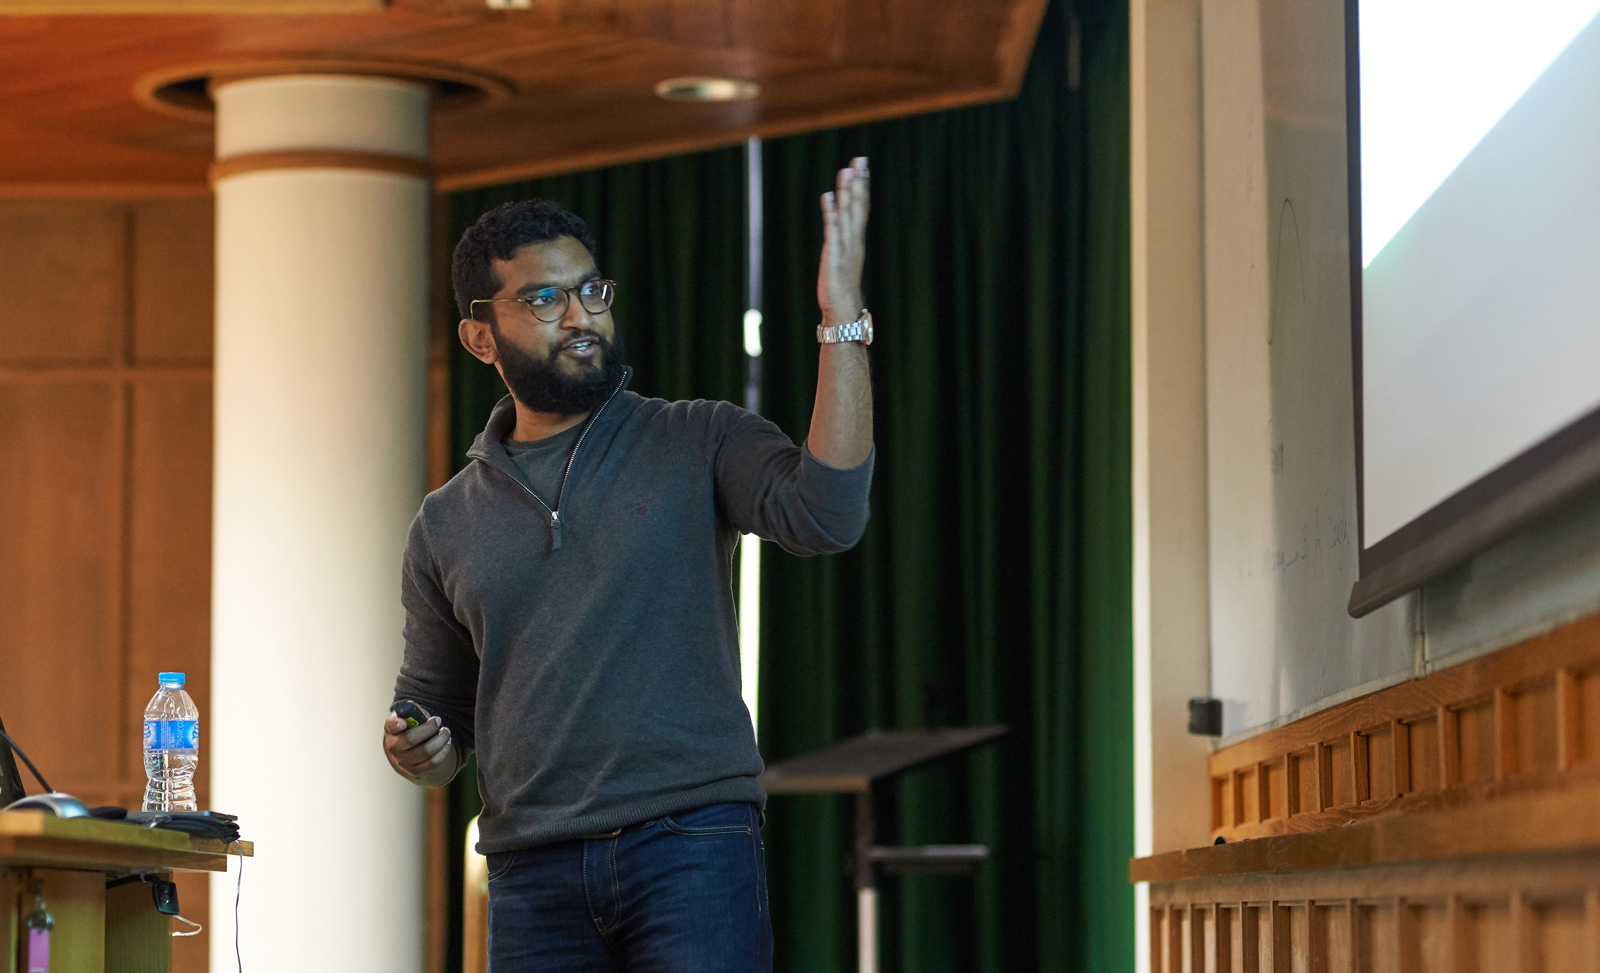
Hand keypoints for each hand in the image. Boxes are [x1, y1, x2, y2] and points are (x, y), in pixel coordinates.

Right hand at [383, 712, 457, 787]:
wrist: (406, 755)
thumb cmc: (409, 730)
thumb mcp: (408, 718)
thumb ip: (412, 711)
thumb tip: (416, 709)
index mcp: (391, 730)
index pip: (391, 725)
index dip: (397, 724)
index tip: (404, 722)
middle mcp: (394, 747)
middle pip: (411, 738)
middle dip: (429, 728)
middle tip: (438, 721)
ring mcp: (404, 761)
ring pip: (426, 751)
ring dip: (441, 739)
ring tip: (446, 732)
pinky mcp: (415, 771)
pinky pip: (433, 762)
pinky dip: (443, 751)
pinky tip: (446, 743)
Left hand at [817, 156, 869, 327]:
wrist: (843, 311)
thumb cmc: (842, 288)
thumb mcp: (844, 260)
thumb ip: (844, 243)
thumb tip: (840, 229)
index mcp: (856, 240)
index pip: (862, 207)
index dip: (862, 185)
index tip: (862, 165)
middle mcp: (854, 240)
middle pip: (858, 206)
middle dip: (858, 182)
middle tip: (859, 159)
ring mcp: (845, 247)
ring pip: (847, 214)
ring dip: (846, 193)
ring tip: (845, 171)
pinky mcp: (834, 256)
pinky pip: (833, 231)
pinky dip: (831, 213)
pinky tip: (827, 198)